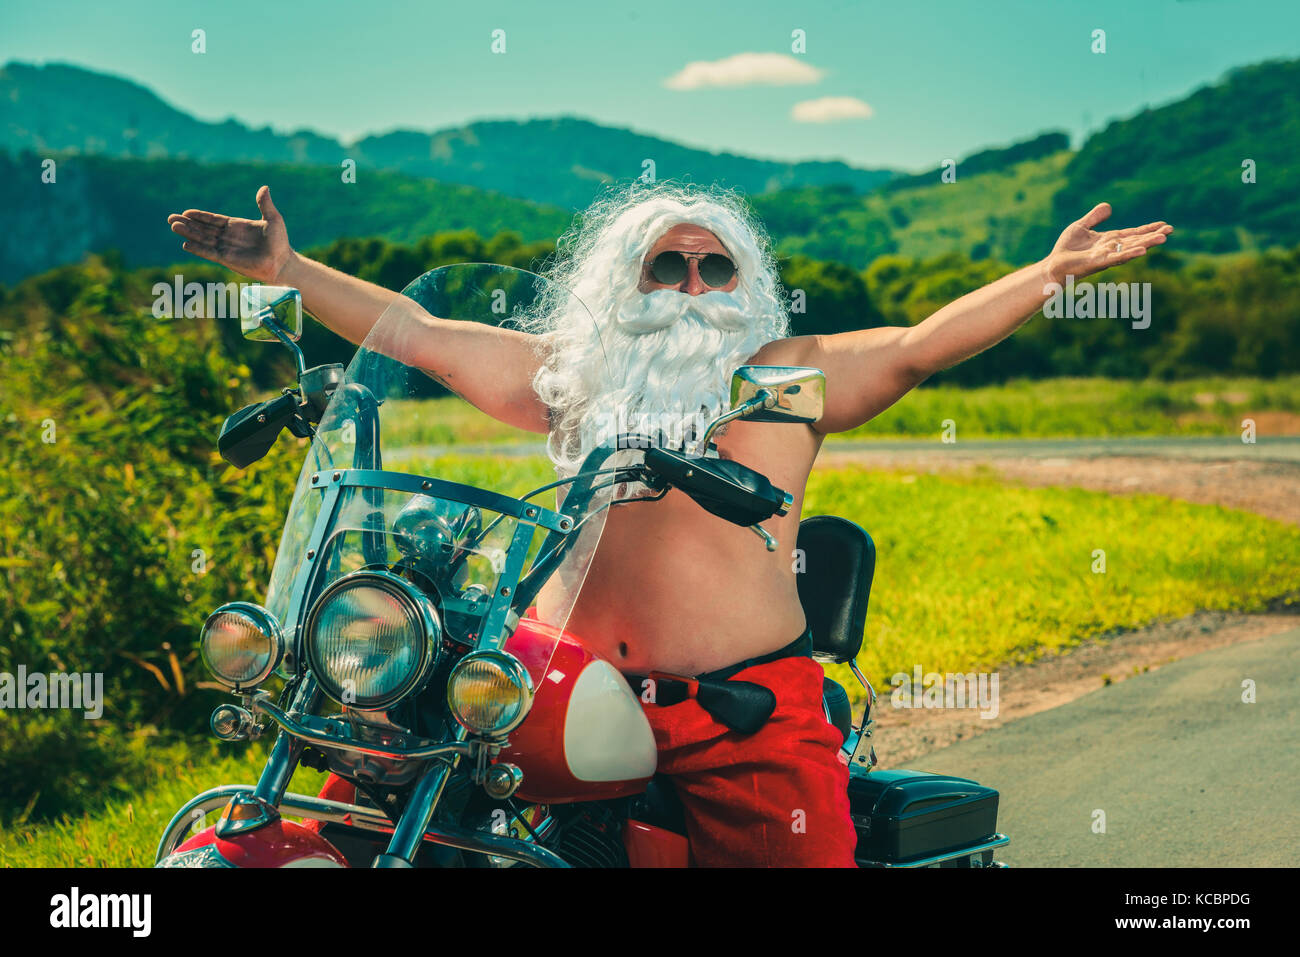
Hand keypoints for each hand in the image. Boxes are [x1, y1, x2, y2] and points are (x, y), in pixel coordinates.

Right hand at [167, 186, 294, 282]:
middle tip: (170, 218)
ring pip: (203, 239)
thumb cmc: (279, 242)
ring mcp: (227, 248)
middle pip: (203, 229)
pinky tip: (186, 245)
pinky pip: (209, 252)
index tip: (186, 212)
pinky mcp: (227, 259)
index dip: (200, 216)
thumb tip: (264, 187)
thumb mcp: (273, 219)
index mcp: (236, 226)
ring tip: (173, 227)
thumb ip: (265, 204)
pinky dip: (198, 249)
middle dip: (188, 223)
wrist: (282, 263)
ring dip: (188, 233)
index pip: (214, 219)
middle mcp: (228, 237)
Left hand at [1044, 203, 1172, 284]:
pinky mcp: (1097, 263)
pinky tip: (1142, 251)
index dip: (1148, 229)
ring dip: (1146, 244)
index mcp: (1109, 240)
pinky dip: (1129, 254)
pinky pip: (1116, 258)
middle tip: (1170, 230)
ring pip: (1130, 249)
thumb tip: (1108, 206)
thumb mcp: (1080, 227)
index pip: (1132, 234)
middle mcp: (1111, 249)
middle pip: (1136, 241)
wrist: (1052, 265)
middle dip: (1152, 236)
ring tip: (1163, 238)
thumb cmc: (1066, 249)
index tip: (1164, 224)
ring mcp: (1105, 256)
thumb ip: (1094, 218)